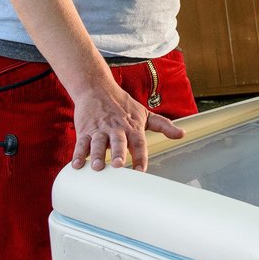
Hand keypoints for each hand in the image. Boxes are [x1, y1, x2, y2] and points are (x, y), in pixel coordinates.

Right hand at [70, 81, 185, 171]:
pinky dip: (79, 154)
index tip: (140, 170)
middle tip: (117, 165)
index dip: (140, 156)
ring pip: (98, 143)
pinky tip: (77, 165)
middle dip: (118, 153)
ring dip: (97, 156)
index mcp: (132, 127)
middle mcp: (116, 128)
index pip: (138, 142)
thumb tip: (181, 134)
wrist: (98, 88)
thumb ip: (163, 125)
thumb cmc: (123, 105)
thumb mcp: (145, 113)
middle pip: (118, 142)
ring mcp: (100, 129)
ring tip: (97, 167)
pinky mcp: (85, 130)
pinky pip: (81, 144)